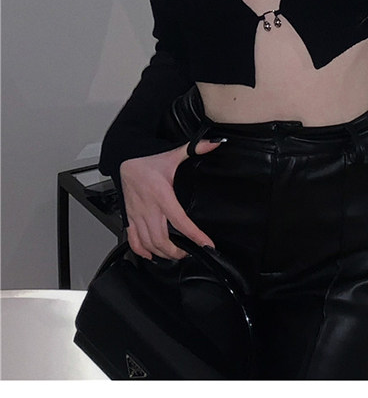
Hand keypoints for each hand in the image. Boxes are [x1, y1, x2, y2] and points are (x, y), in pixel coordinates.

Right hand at [119, 138, 222, 260]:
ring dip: (161, 253)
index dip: (194, 235)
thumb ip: (195, 149)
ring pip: (148, 243)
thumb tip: (214, 143)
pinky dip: (141, 251)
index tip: (206, 244)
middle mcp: (148, 208)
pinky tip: (150, 254)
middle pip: (161, 239)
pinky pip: (132, 239)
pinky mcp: (129, 217)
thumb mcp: (173, 154)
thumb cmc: (147, 159)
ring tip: (173, 254)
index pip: (180, 220)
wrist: (124, 158)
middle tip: (188, 252)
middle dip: (176, 251)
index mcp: (162, 195)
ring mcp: (137, 214)